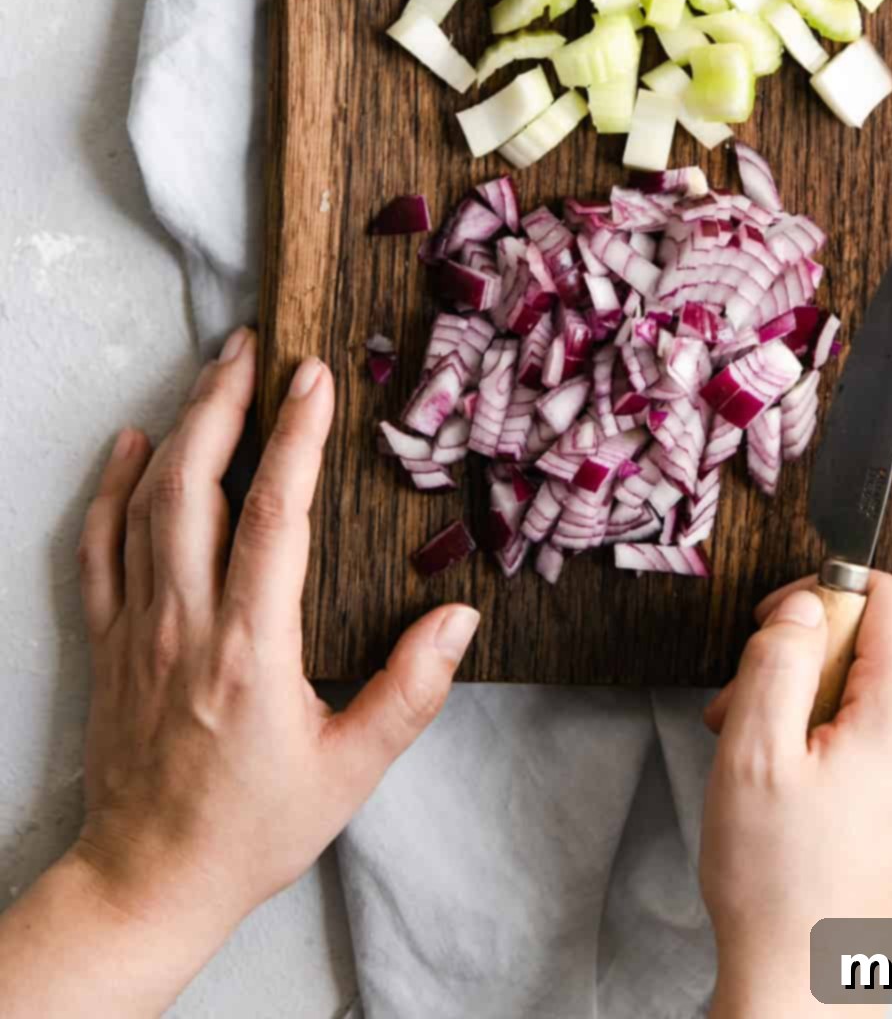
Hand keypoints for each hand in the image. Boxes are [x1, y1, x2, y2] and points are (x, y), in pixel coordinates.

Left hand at [0, 329, 477, 1018]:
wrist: (148, 881)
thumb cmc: (253, 829)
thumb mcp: (350, 771)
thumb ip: (409, 691)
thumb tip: (459, 616)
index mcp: (250, 648)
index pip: (272, 514)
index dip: (296, 436)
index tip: (315, 375)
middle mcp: (185, 622)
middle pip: (195, 485)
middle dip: (225, 401)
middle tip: (255, 345)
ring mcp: (136, 627)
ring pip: (148, 503)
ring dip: (181, 427)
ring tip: (215, 373)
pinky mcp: (107, 641)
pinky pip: (98, 546)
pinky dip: (111, 487)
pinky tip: (131, 444)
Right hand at [701, 573, 891, 1018]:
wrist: (805, 986)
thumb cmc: (778, 884)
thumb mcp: (754, 750)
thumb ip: (780, 656)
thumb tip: (806, 603)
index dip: (826, 593)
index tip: (779, 626)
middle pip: (880, 642)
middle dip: (807, 658)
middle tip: (749, 704)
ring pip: (875, 685)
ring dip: (812, 698)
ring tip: (762, 752)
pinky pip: (885, 726)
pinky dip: (835, 732)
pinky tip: (792, 773)